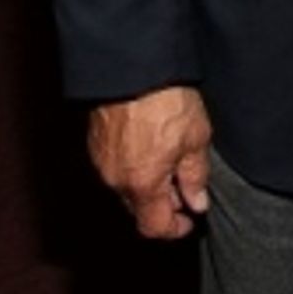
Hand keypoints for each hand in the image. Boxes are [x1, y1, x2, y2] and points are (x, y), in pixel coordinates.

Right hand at [88, 85, 212, 239]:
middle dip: (163, 204)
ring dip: (149, 183)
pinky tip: (151, 145)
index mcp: (142, 184)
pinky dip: (135, 166)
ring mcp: (102, 160)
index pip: (154, 227)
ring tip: (171, 159)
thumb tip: (197, 202)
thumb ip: (196, 177)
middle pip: (139, 209)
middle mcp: (116, 178)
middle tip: (185, 186)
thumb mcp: (196, 138)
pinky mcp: (95, 142)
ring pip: (127, 187)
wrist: (133, 65)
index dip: (175, 228)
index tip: (189, 219)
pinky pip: (116, 167)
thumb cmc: (165, 98)